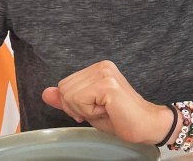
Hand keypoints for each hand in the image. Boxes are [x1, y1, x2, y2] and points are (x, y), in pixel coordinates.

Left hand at [42, 60, 172, 144]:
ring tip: (105, 109)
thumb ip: (67, 99)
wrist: (147, 125)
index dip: (73, 103)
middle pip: (64, 88)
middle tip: (99, 110)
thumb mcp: (88, 109)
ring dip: (84, 110)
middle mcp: (101, 66)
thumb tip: (46, 93)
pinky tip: (107, 110)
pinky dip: (89, 112)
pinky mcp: (107, 84)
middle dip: (76, 107)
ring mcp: (105, 73)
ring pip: (70, 94)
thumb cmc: (121, 118)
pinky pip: (80, 100)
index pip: (64, 84)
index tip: (93, 109)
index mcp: (97, 68)